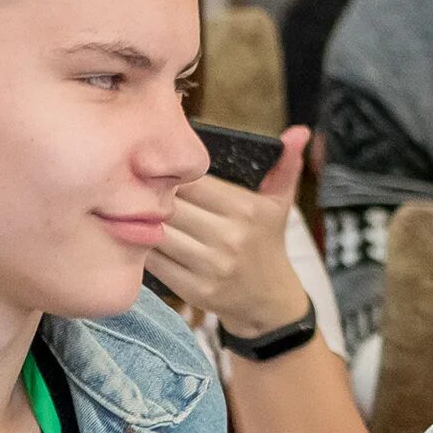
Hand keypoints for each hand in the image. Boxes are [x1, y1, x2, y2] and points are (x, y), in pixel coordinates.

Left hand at [148, 128, 313, 334]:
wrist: (269, 301)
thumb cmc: (267, 242)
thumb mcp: (280, 203)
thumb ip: (286, 164)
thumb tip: (299, 131)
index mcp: (248, 209)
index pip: (193, 181)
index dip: (171, 176)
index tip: (160, 175)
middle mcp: (231, 238)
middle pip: (172, 206)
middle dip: (151, 198)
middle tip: (136, 191)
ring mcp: (212, 266)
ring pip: (159, 233)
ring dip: (142, 223)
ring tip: (133, 213)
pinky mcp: (195, 290)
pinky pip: (155, 262)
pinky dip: (143, 249)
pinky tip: (142, 240)